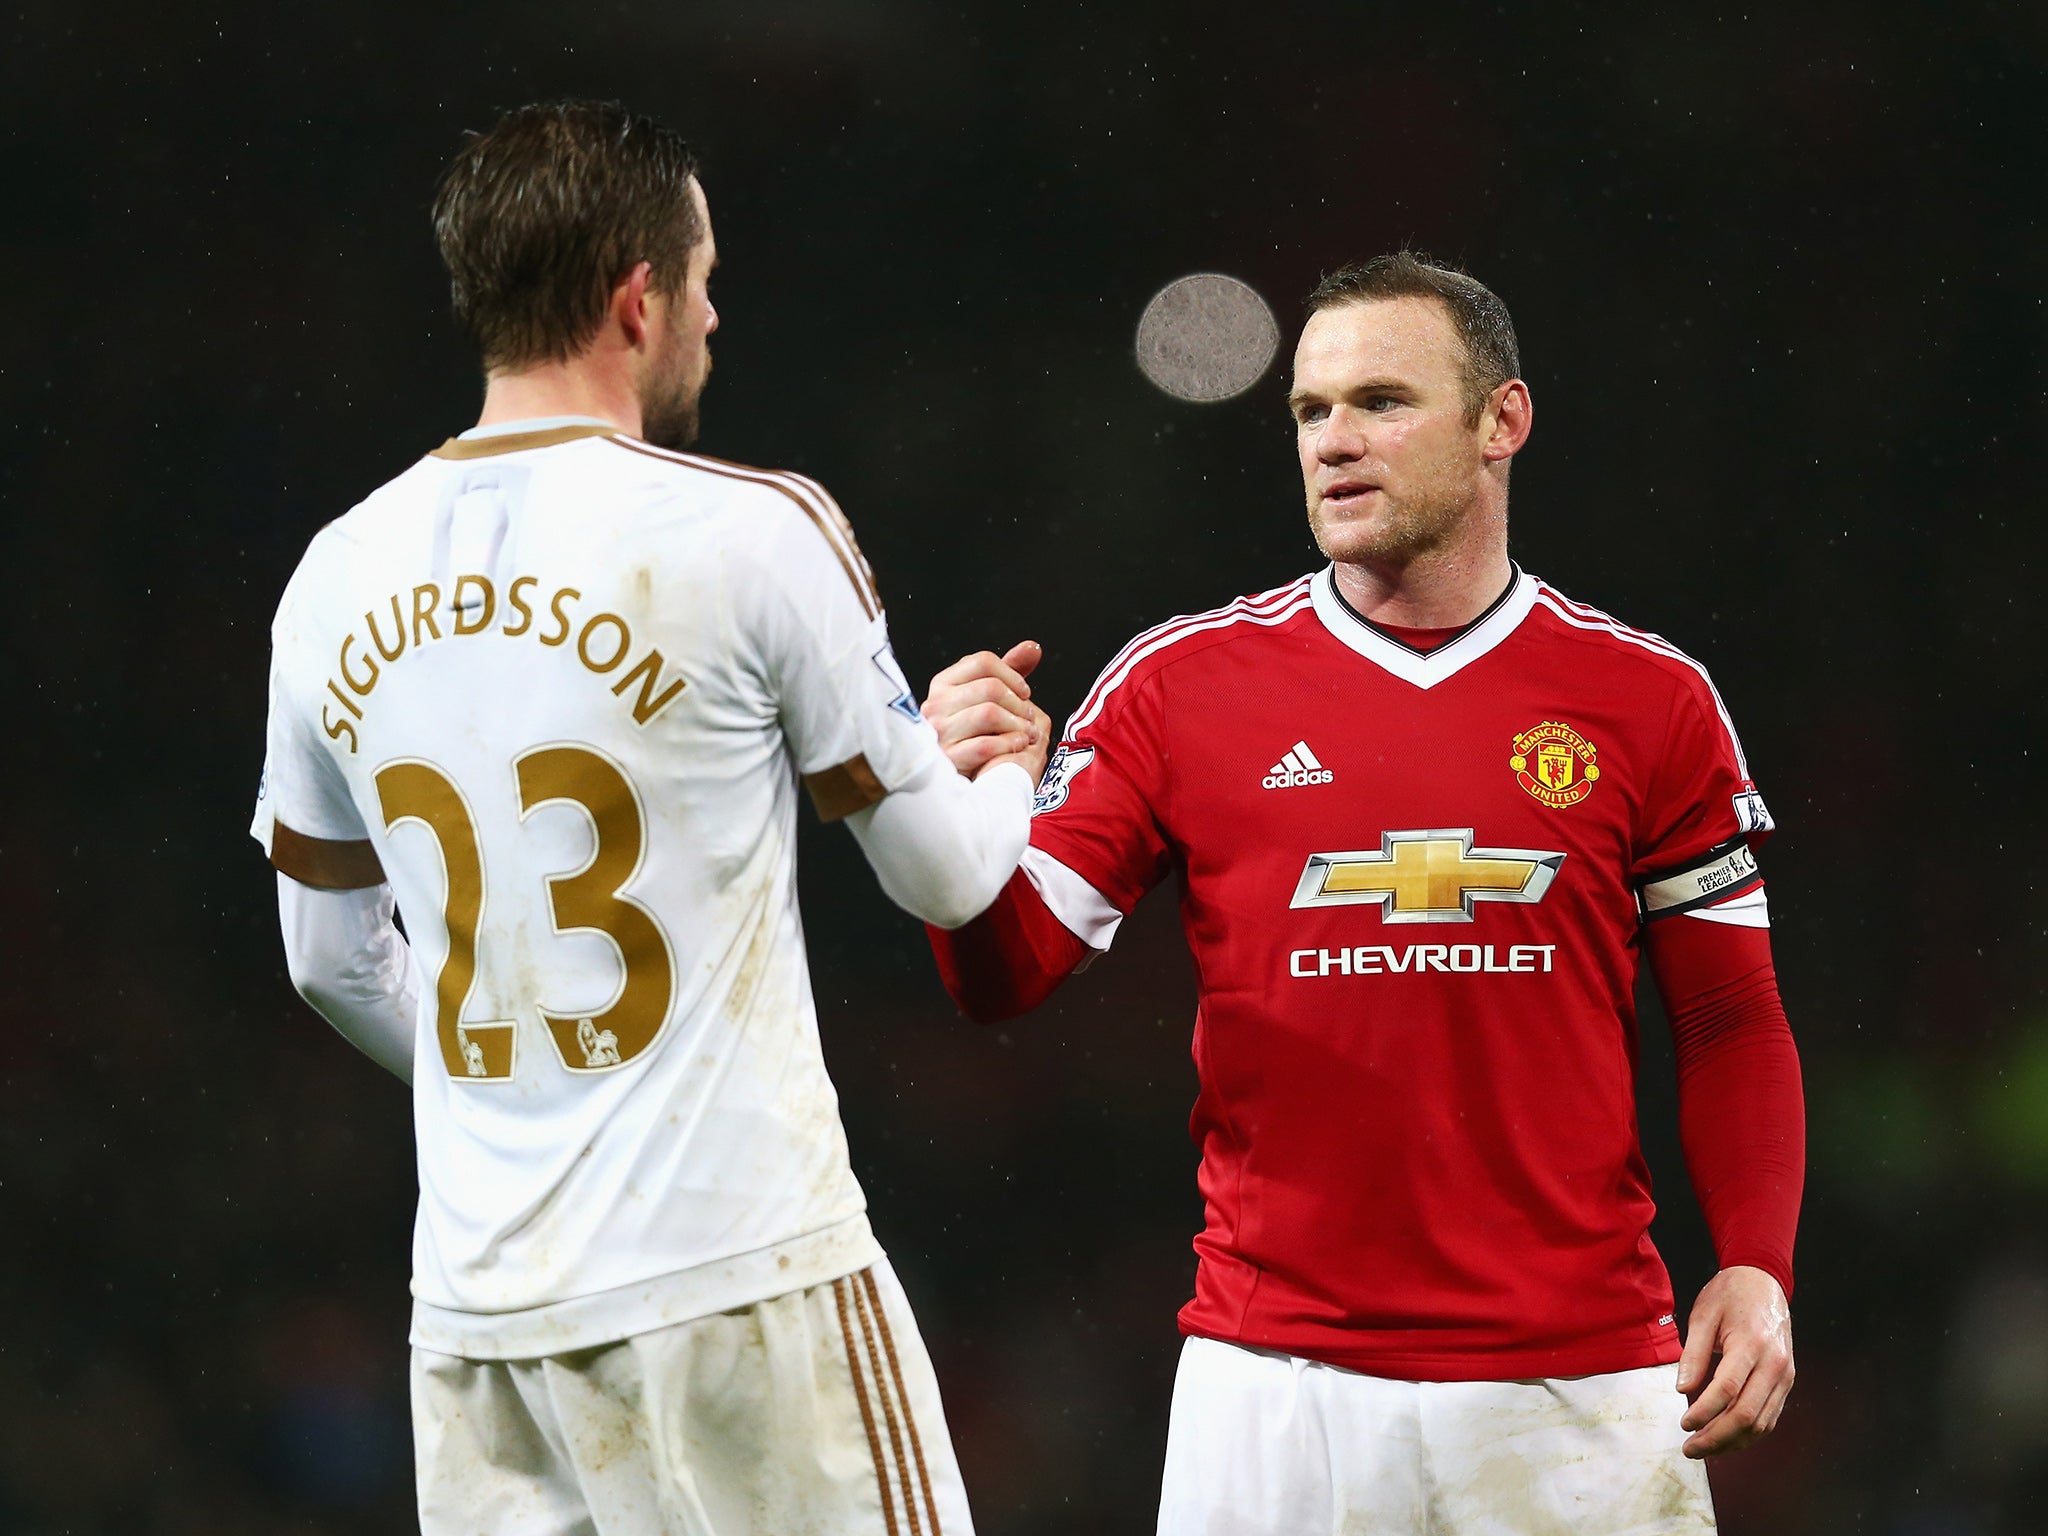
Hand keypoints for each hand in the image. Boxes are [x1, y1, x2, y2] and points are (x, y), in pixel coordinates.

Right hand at [922, 641, 1051, 783]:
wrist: (950, 778)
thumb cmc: (972, 733)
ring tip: (1029, 733)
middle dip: (1019, 703)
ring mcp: (938, 732)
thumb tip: (1033, 647)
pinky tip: (1019, 746)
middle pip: (990, 687)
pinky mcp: (946, 759)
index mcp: (943, 684)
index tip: (1025, 692)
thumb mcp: (985, 699)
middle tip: (1031, 718)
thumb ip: (1008, 673)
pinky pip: (985, 745)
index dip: (1012, 675)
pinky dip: (1009, 744)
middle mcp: (935, 704)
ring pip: (989, 713)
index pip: (983, 661)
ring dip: (1018, 724)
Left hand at [1676, 1265, 1794, 1457]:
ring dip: (1732, 1441)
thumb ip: (1693, 1354)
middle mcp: (1774, 1364)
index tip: (1684, 1424)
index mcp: (1751, 1344)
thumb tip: (1682, 1389)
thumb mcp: (1703, 1315)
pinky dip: (1748, 1434)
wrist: (1763, 1282)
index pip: (1727, 1390)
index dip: (1704, 1412)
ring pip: (1761, 1422)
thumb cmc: (1729, 1295)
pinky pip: (1770, 1416)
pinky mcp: (1787, 1382)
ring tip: (1703, 1448)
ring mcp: (1785, 1376)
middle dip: (1716, 1437)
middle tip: (1689, 1447)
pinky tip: (1726, 1438)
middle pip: (1747, 1414)